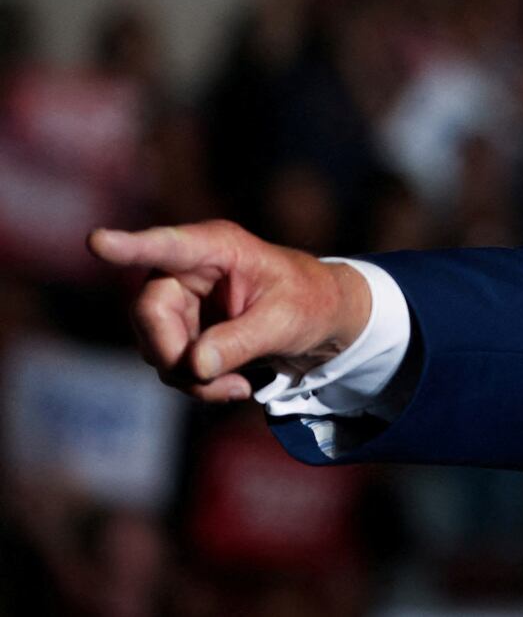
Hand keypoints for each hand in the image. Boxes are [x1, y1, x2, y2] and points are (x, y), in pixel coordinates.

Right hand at [87, 220, 371, 402]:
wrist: (320, 319)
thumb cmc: (309, 303)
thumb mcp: (286, 321)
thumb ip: (241, 340)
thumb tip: (194, 365)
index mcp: (218, 247)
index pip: (168, 246)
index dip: (130, 246)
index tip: (98, 241)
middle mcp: (186, 269)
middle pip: (149, 313)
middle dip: (175, 355)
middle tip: (213, 380)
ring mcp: (178, 300)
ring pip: (154, 347)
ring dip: (190, 378)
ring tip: (237, 385)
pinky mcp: (179, 329)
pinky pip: (169, 364)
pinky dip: (196, 383)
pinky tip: (232, 385)